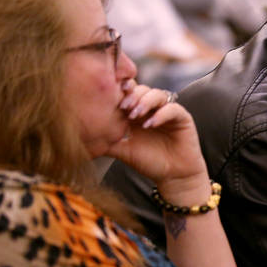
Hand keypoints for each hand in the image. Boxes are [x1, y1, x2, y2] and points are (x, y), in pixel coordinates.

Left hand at [105, 82, 208, 201]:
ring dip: (145, 102)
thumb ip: (108, 141)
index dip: (121, 91)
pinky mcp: (183, 118)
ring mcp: (168, 112)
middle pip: (143, 89)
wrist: (173, 177)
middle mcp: (153, 109)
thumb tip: (84, 138)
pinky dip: (161, 113)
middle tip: (123, 108)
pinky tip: (150, 124)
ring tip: (135, 116)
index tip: (110, 96)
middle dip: (132, 96)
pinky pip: (172, 108)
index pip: (130, 93)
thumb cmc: (149, 163)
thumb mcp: (124, 150)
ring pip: (157, 94)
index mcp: (138, 113)